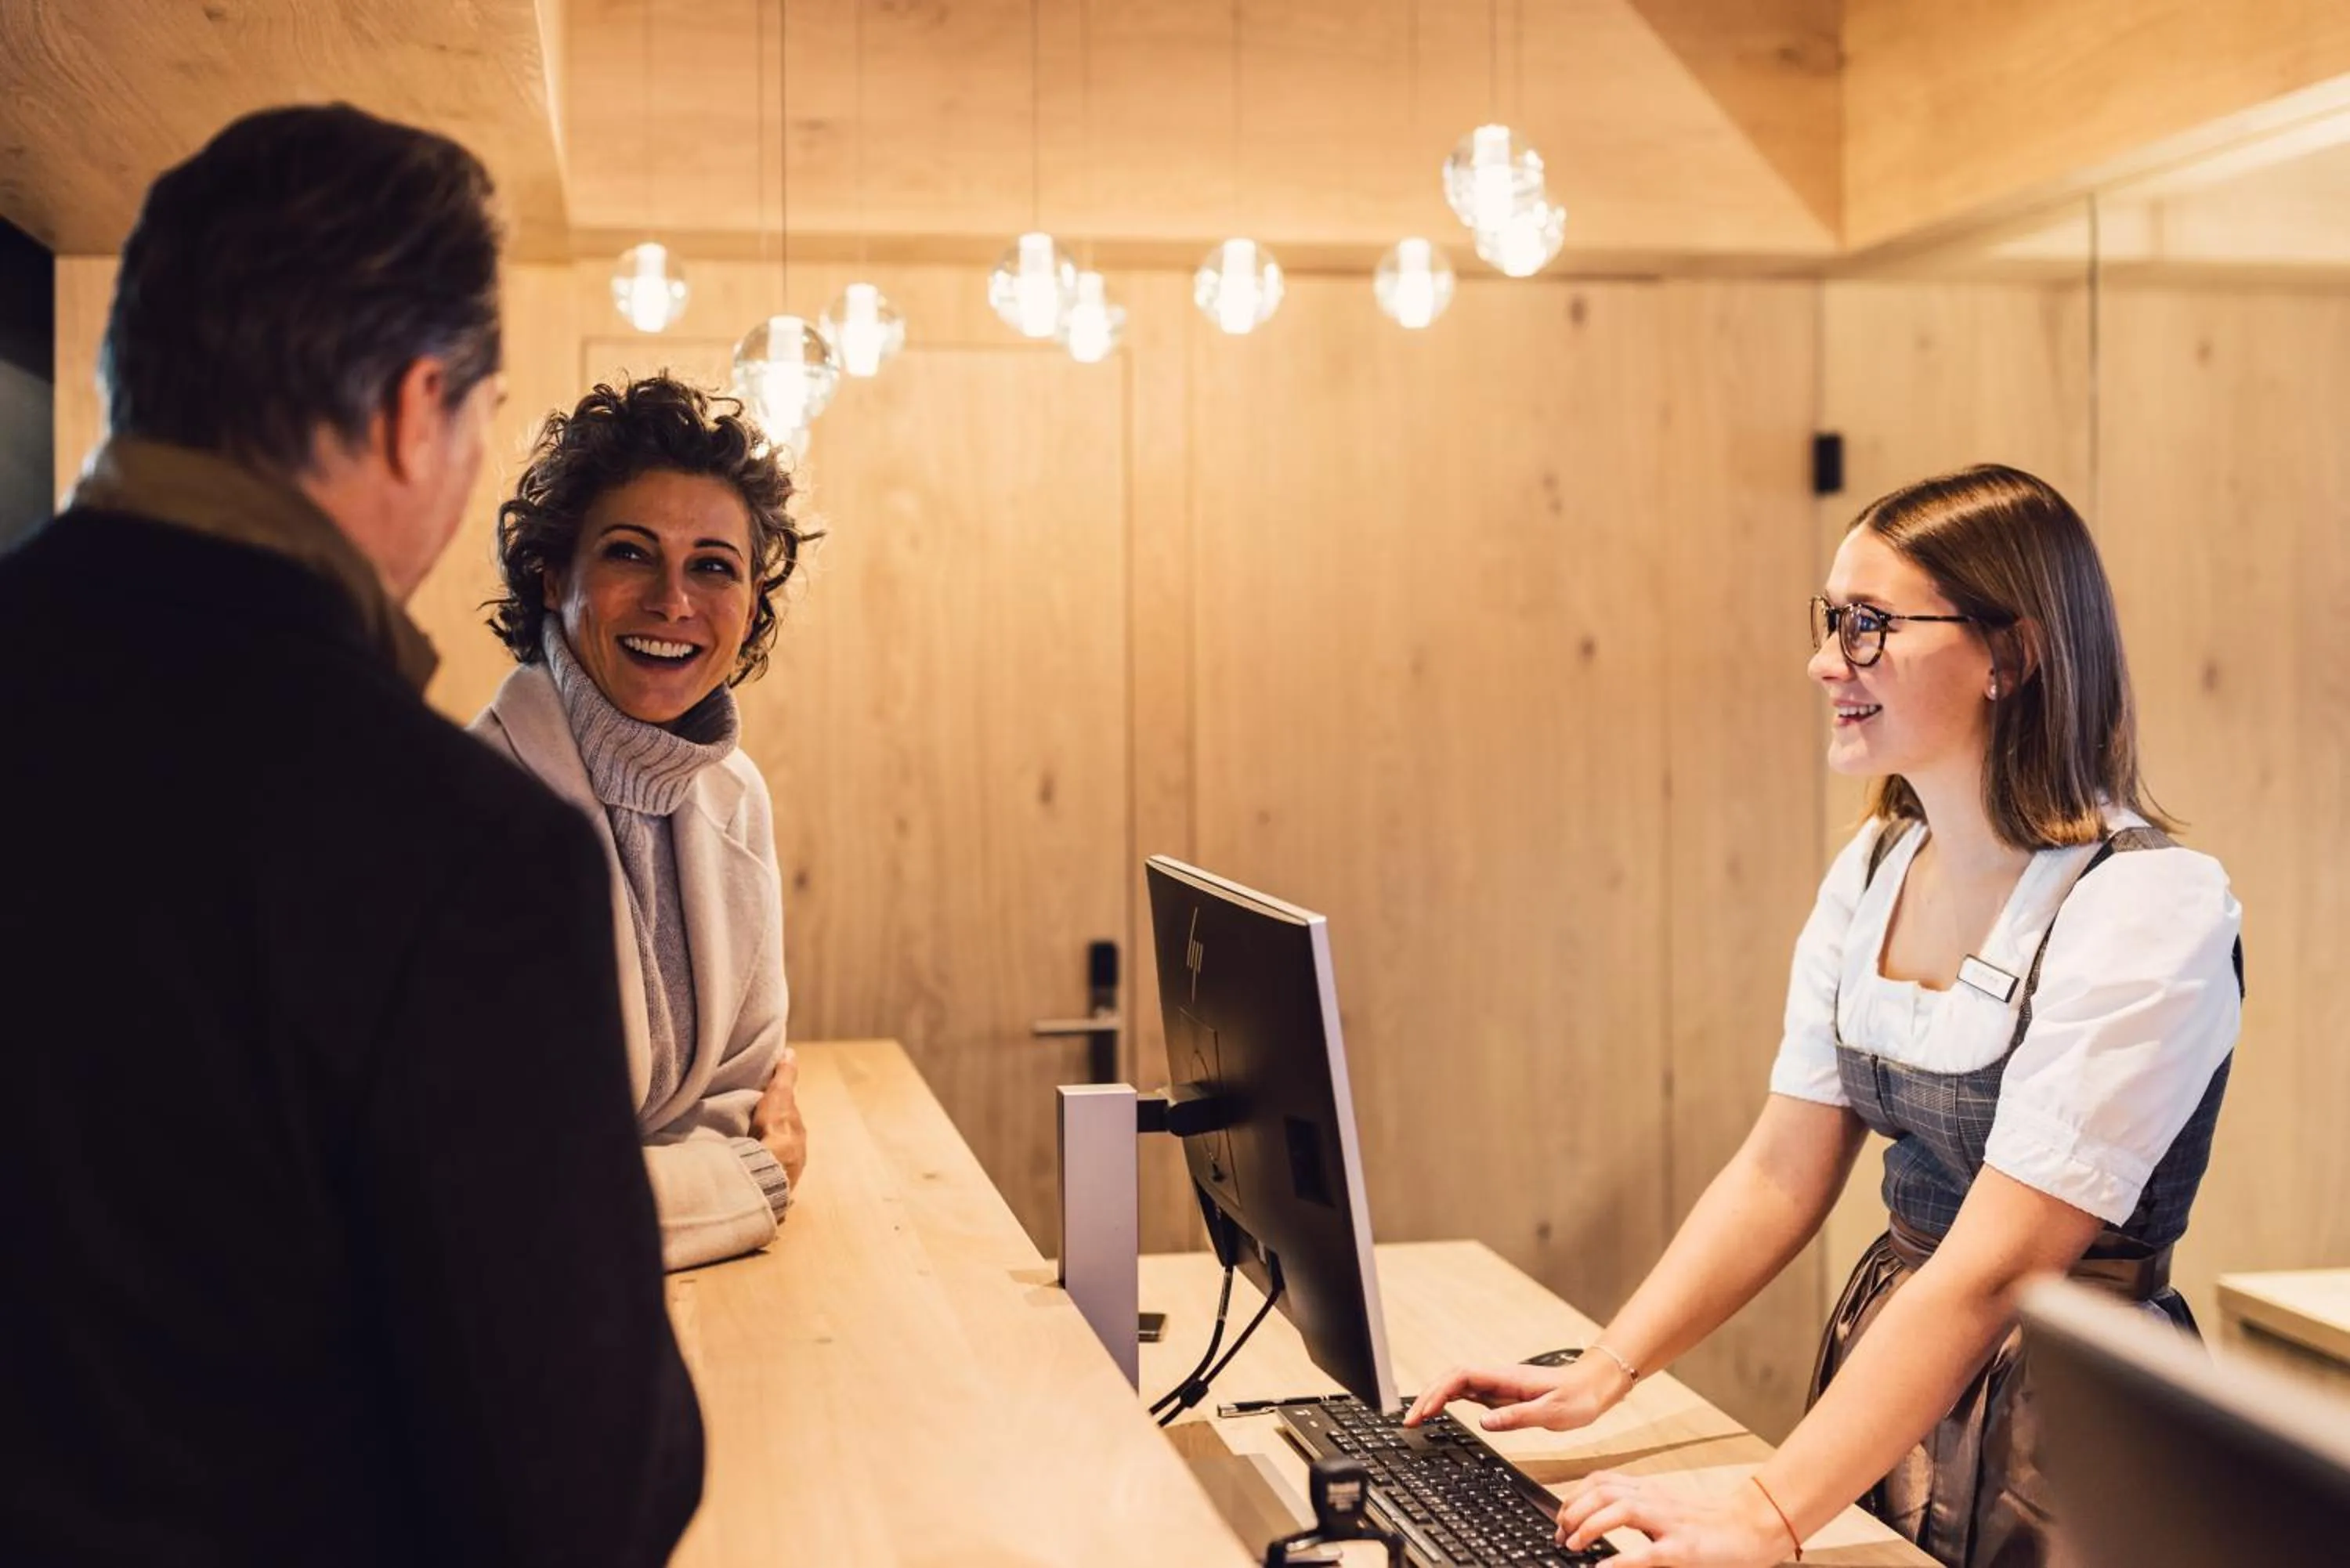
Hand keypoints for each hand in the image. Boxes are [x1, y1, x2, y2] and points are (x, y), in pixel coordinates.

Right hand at [751, 1047, 805, 1188]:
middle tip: (756, 1129)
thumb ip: (785, 1077)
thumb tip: (790, 1053)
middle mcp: (797, 1151)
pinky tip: (750, 1169)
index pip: (788, 1118)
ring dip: (766, 1153)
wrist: (771, 1167)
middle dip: (773, 1134)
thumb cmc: (775, 1128)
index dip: (778, 1111)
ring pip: (776, 1157)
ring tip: (749, 1151)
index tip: (767, 1108)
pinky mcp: (775, 1186)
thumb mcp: (779, 1096)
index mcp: (798, 1131)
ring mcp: (787, 1171)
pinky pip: (767, 1173)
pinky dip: (760, 1168)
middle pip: (783, 1138)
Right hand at [1402, 1353, 1629, 1431]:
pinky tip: (1442, 1412)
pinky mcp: (1503, 1395)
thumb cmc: (1577, 1397)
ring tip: (1417, 1418)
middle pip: (1451, 1379)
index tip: (1423, 1412)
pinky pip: (1469, 1394)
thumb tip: (1483, 1422)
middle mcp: (1498, 1378)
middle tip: (1410, 1420)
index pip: (1460, 1377)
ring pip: (1457, 1385)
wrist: (1594, 1386)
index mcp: (1506, 1378)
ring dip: (1435, 1398)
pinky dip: (1450, 1401)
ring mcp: (1499, 1386)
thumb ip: (1517, 1416)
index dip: (1437, 1392)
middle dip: (1427, 1396)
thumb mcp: (1551, 1411)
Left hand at [1555, 1471, 1794, 1566]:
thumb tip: (1601, 1519)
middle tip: (1561, 1535)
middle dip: (1573, 1510)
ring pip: (1619, 1508)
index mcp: (1650, 1491)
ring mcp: (1669, 1523)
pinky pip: (1645, 1552)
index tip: (1560, 1517)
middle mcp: (1655, 1500)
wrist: (1754, 1527)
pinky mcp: (1683, 1549)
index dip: (1573, 1496)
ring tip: (1573, 1544)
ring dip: (1589, 1526)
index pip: (1600, 1481)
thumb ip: (1638, 1511)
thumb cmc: (1711, 1523)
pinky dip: (1619, 1560)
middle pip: (1602, 1490)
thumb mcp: (1667, 1509)